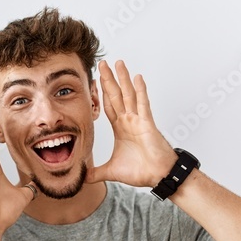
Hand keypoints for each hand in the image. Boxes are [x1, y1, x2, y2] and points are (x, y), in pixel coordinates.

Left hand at [87, 60, 177, 187]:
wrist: (158, 176)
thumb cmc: (141, 171)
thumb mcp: (112, 171)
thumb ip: (97, 172)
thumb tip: (83, 178)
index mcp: (121, 128)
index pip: (109, 106)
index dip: (102, 93)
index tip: (95, 80)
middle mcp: (129, 121)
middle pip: (116, 95)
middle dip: (109, 79)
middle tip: (102, 63)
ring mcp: (138, 120)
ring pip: (129, 94)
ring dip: (123, 78)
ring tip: (118, 62)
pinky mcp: (147, 123)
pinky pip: (143, 104)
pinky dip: (140, 90)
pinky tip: (137, 77)